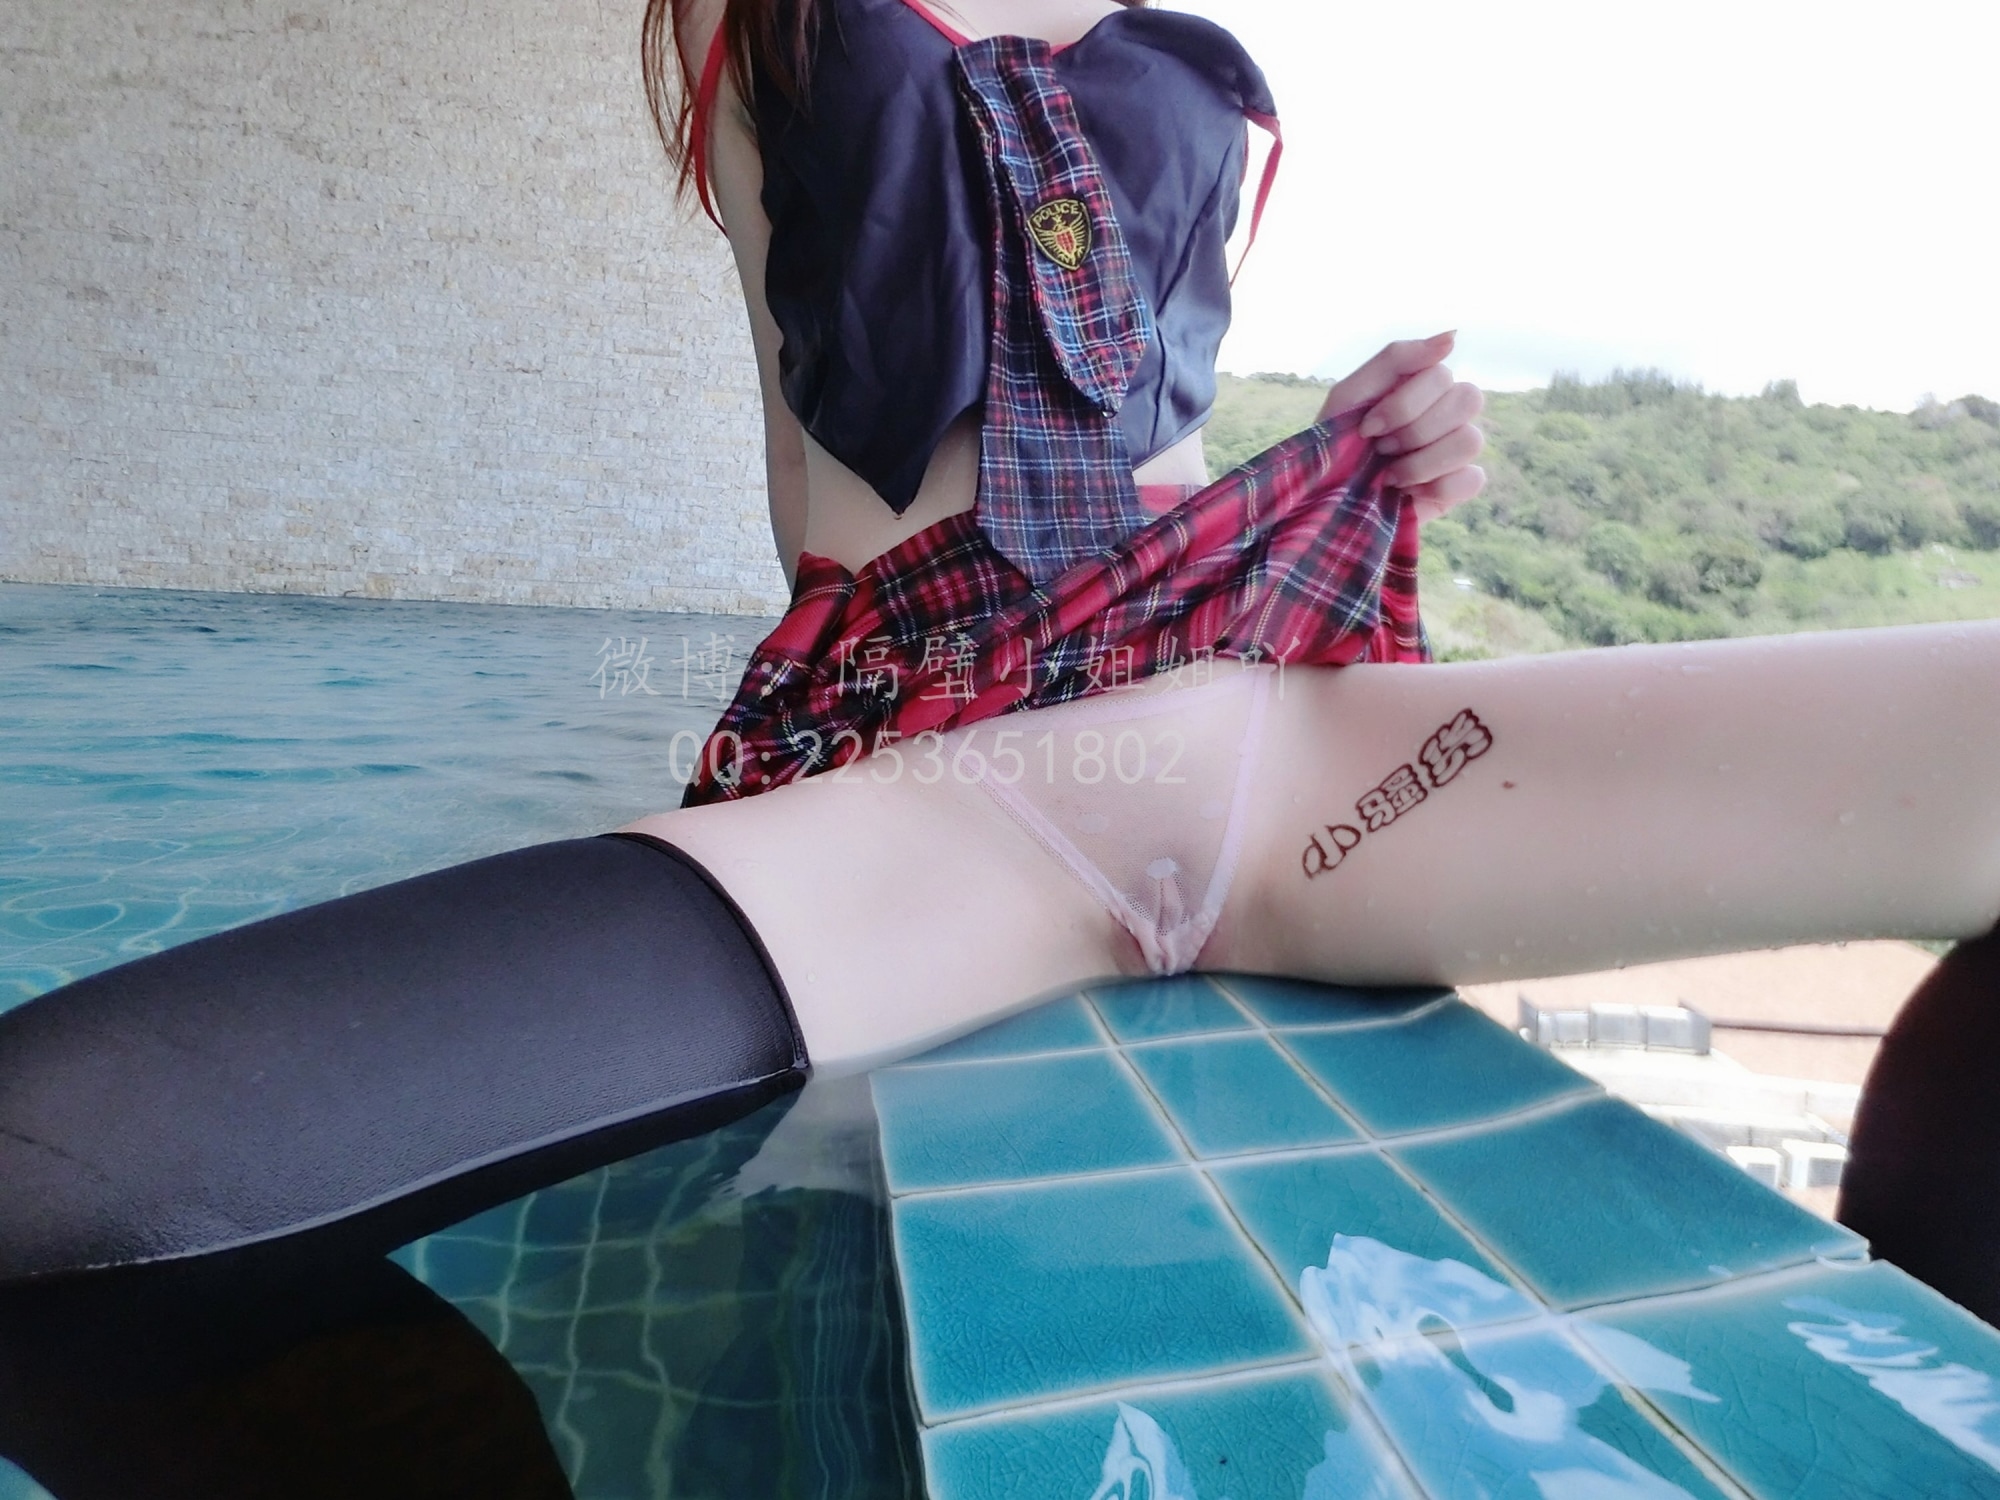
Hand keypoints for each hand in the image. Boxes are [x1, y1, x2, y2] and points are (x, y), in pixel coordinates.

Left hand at [1316, 331, 1486, 522]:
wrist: (1322, 497)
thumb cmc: (1334, 442)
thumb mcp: (1351, 394)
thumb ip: (1396, 358)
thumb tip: (1452, 337)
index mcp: (1423, 384)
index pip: (1442, 375)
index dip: (1404, 405)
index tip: (1367, 427)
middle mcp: (1447, 412)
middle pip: (1468, 399)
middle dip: (1415, 430)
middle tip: (1381, 449)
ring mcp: (1455, 450)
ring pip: (1471, 440)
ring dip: (1421, 462)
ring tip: (1390, 475)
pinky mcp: (1457, 487)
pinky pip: (1473, 479)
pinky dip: (1436, 488)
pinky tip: (1408, 494)